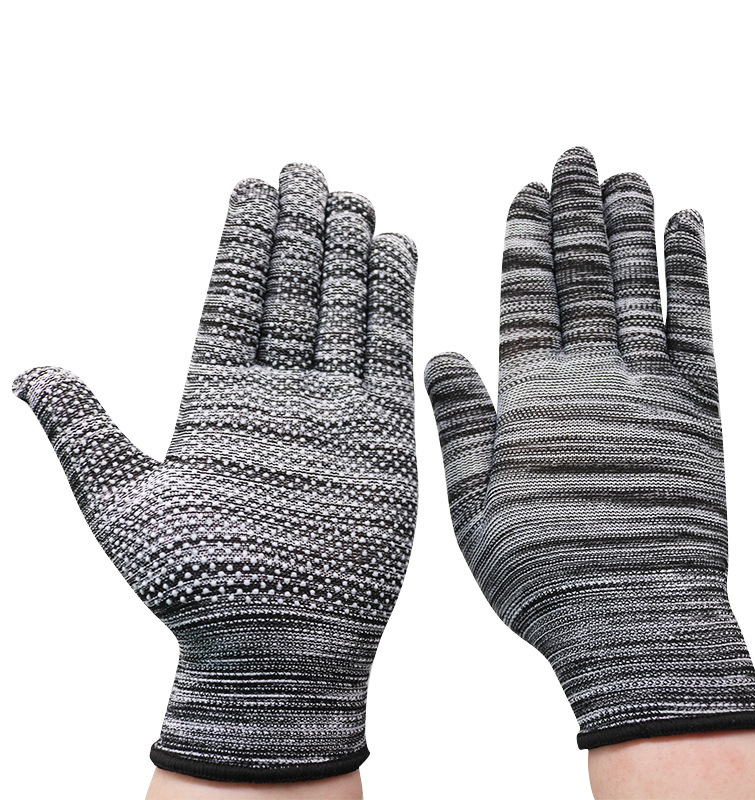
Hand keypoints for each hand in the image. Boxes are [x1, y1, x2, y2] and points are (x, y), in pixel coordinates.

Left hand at [14, 164, 416, 780]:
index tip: (251, 188)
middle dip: (300, 230)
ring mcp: (333, 409)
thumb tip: (29, 372)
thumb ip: (84, 431)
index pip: (233, 298)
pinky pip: (388, 352)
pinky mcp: (383, 433)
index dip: (244, 242)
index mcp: (215, 400)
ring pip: (343, 312)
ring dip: (349, 253)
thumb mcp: (121, 505)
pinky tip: (396, 253)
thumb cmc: (196, 590)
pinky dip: (393, 301)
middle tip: (307, 171)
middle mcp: (277, 394)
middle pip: (293, 293)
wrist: (277, 649)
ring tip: (353, 198)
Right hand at [425, 146, 754, 747]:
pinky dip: (691, 273)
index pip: (525, 298)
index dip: (526, 242)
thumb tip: (441, 356)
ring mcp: (649, 389)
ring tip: (625, 176)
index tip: (526, 192)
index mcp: (532, 399)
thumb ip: (461, 424)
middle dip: (576, 214)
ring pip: (637, 287)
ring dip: (631, 227)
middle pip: (582, 277)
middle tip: (575, 158)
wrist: (632, 620)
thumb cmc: (543, 571)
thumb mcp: (473, 506)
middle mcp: (591, 379)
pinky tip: (687, 228)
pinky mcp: (698, 411)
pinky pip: (695, 326)